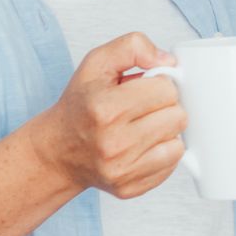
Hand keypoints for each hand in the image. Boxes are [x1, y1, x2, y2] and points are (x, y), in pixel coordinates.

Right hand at [32, 32, 185, 198]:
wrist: (57, 152)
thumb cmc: (80, 106)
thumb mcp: (96, 64)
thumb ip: (132, 47)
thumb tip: (168, 60)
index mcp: (106, 109)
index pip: (166, 90)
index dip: (159, 84)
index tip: (145, 88)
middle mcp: (114, 143)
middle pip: (177, 117)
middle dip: (165, 107)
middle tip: (144, 108)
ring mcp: (122, 170)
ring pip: (178, 144)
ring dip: (166, 132)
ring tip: (144, 127)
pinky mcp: (129, 188)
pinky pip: (171, 166)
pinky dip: (162, 154)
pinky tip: (142, 146)